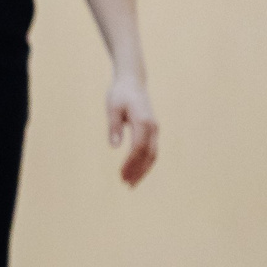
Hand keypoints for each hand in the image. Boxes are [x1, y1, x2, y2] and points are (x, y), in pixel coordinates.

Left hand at [107, 72, 158, 186]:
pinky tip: (136, 171)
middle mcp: (152, 127)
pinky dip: (145, 163)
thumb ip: (114, 126)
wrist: (132, 82)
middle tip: (127, 185)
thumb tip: (115, 146)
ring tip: (131, 183)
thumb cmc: (120, 94)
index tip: (121, 175)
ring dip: (143, 170)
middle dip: (138, 171)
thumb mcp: (112, 108)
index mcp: (143, 122)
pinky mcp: (152, 131)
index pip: (138, 148)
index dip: (130, 163)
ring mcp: (154, 129)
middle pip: (149, 155)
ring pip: (153, 155)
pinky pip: (152, 150)